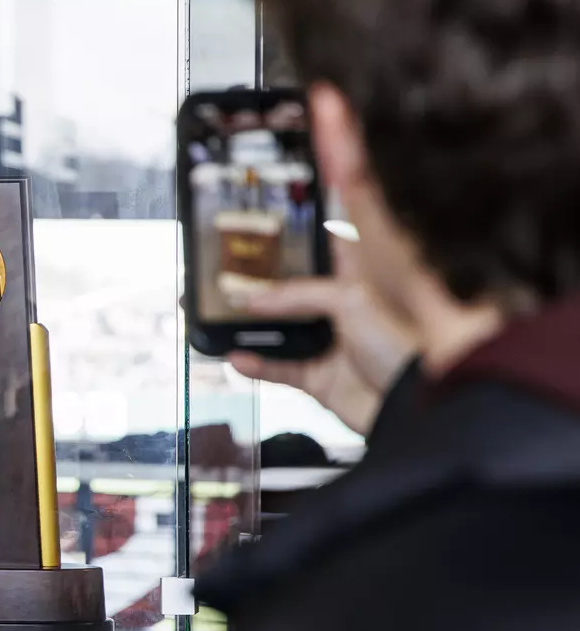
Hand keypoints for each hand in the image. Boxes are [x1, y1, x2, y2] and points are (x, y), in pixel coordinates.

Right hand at [229, 239, 416, 435]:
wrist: (408, 404)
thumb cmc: (398, 346)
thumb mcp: (351, 300)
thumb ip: (300, 293)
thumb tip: (256, 299)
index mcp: (354, 284)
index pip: (325, 251)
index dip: (301, 238)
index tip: (270, 226)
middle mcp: (339, 313)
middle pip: (293, 294)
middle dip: (261, 286)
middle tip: (228, 277)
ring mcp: (326, 347)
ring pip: (280, 332)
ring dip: (252, 327)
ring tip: (222, 317)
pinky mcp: (317, 380)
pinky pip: (279, 370)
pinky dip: (257, 365)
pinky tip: (237, 358)